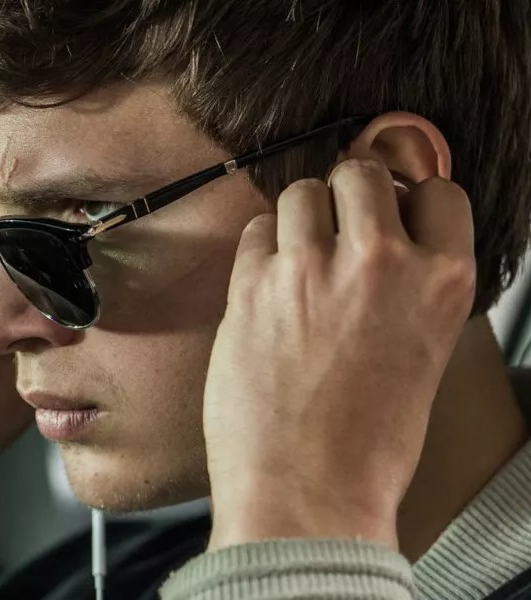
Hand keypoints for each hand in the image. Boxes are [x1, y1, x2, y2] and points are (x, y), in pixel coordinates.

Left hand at [203, 159, 474, 549]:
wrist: (306, 493)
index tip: (394, 214)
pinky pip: (256, 230)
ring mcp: (310, 269)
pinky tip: (267, 282)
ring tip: (298, 259)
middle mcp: (380, 262)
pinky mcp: (251, 285)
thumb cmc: (365, 444)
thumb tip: (388, 248)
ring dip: (300, 216)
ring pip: (302, 191)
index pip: (437, 192)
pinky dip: (261, 247)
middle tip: (338, 229)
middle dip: (349, 194)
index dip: (410, 201)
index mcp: (440, 282)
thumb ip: (409, 291)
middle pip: (362, 175)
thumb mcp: (422, 355)